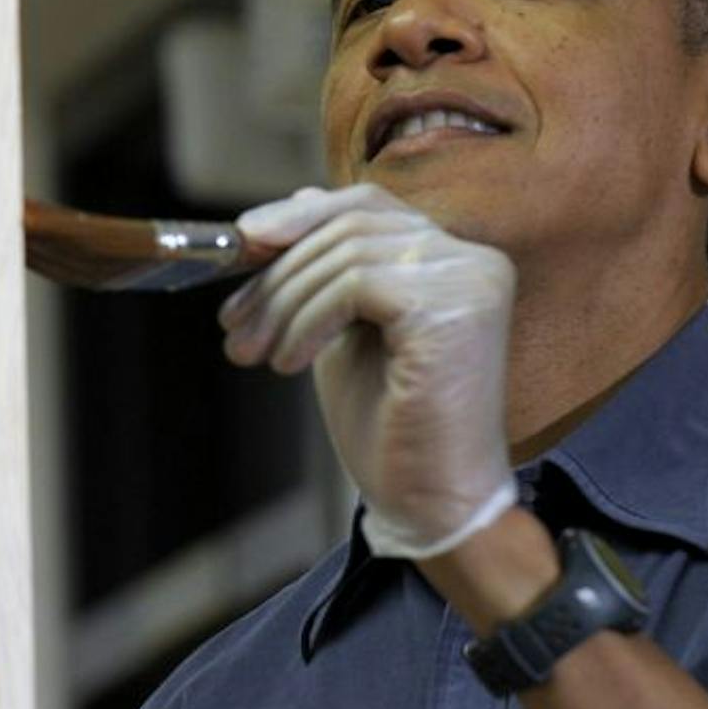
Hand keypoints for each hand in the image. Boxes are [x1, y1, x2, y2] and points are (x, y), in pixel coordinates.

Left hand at [218, 183, 518, 557]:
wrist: (430, 505)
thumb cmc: (392, 430)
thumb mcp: (346, 331)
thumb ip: (331, 272)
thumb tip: (293, 203)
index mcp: (454, 259)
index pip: (366, 204)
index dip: (298, 216)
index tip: (243, 245)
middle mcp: (473, 259)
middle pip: (350, 224)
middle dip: (278, 273)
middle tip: (234, 325)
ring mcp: (470, 279)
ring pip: (345, 253)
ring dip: (284, 304)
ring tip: (256, 352)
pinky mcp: (454, 307)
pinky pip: (355, 284)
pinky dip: (308, 321)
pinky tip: (291, 363)